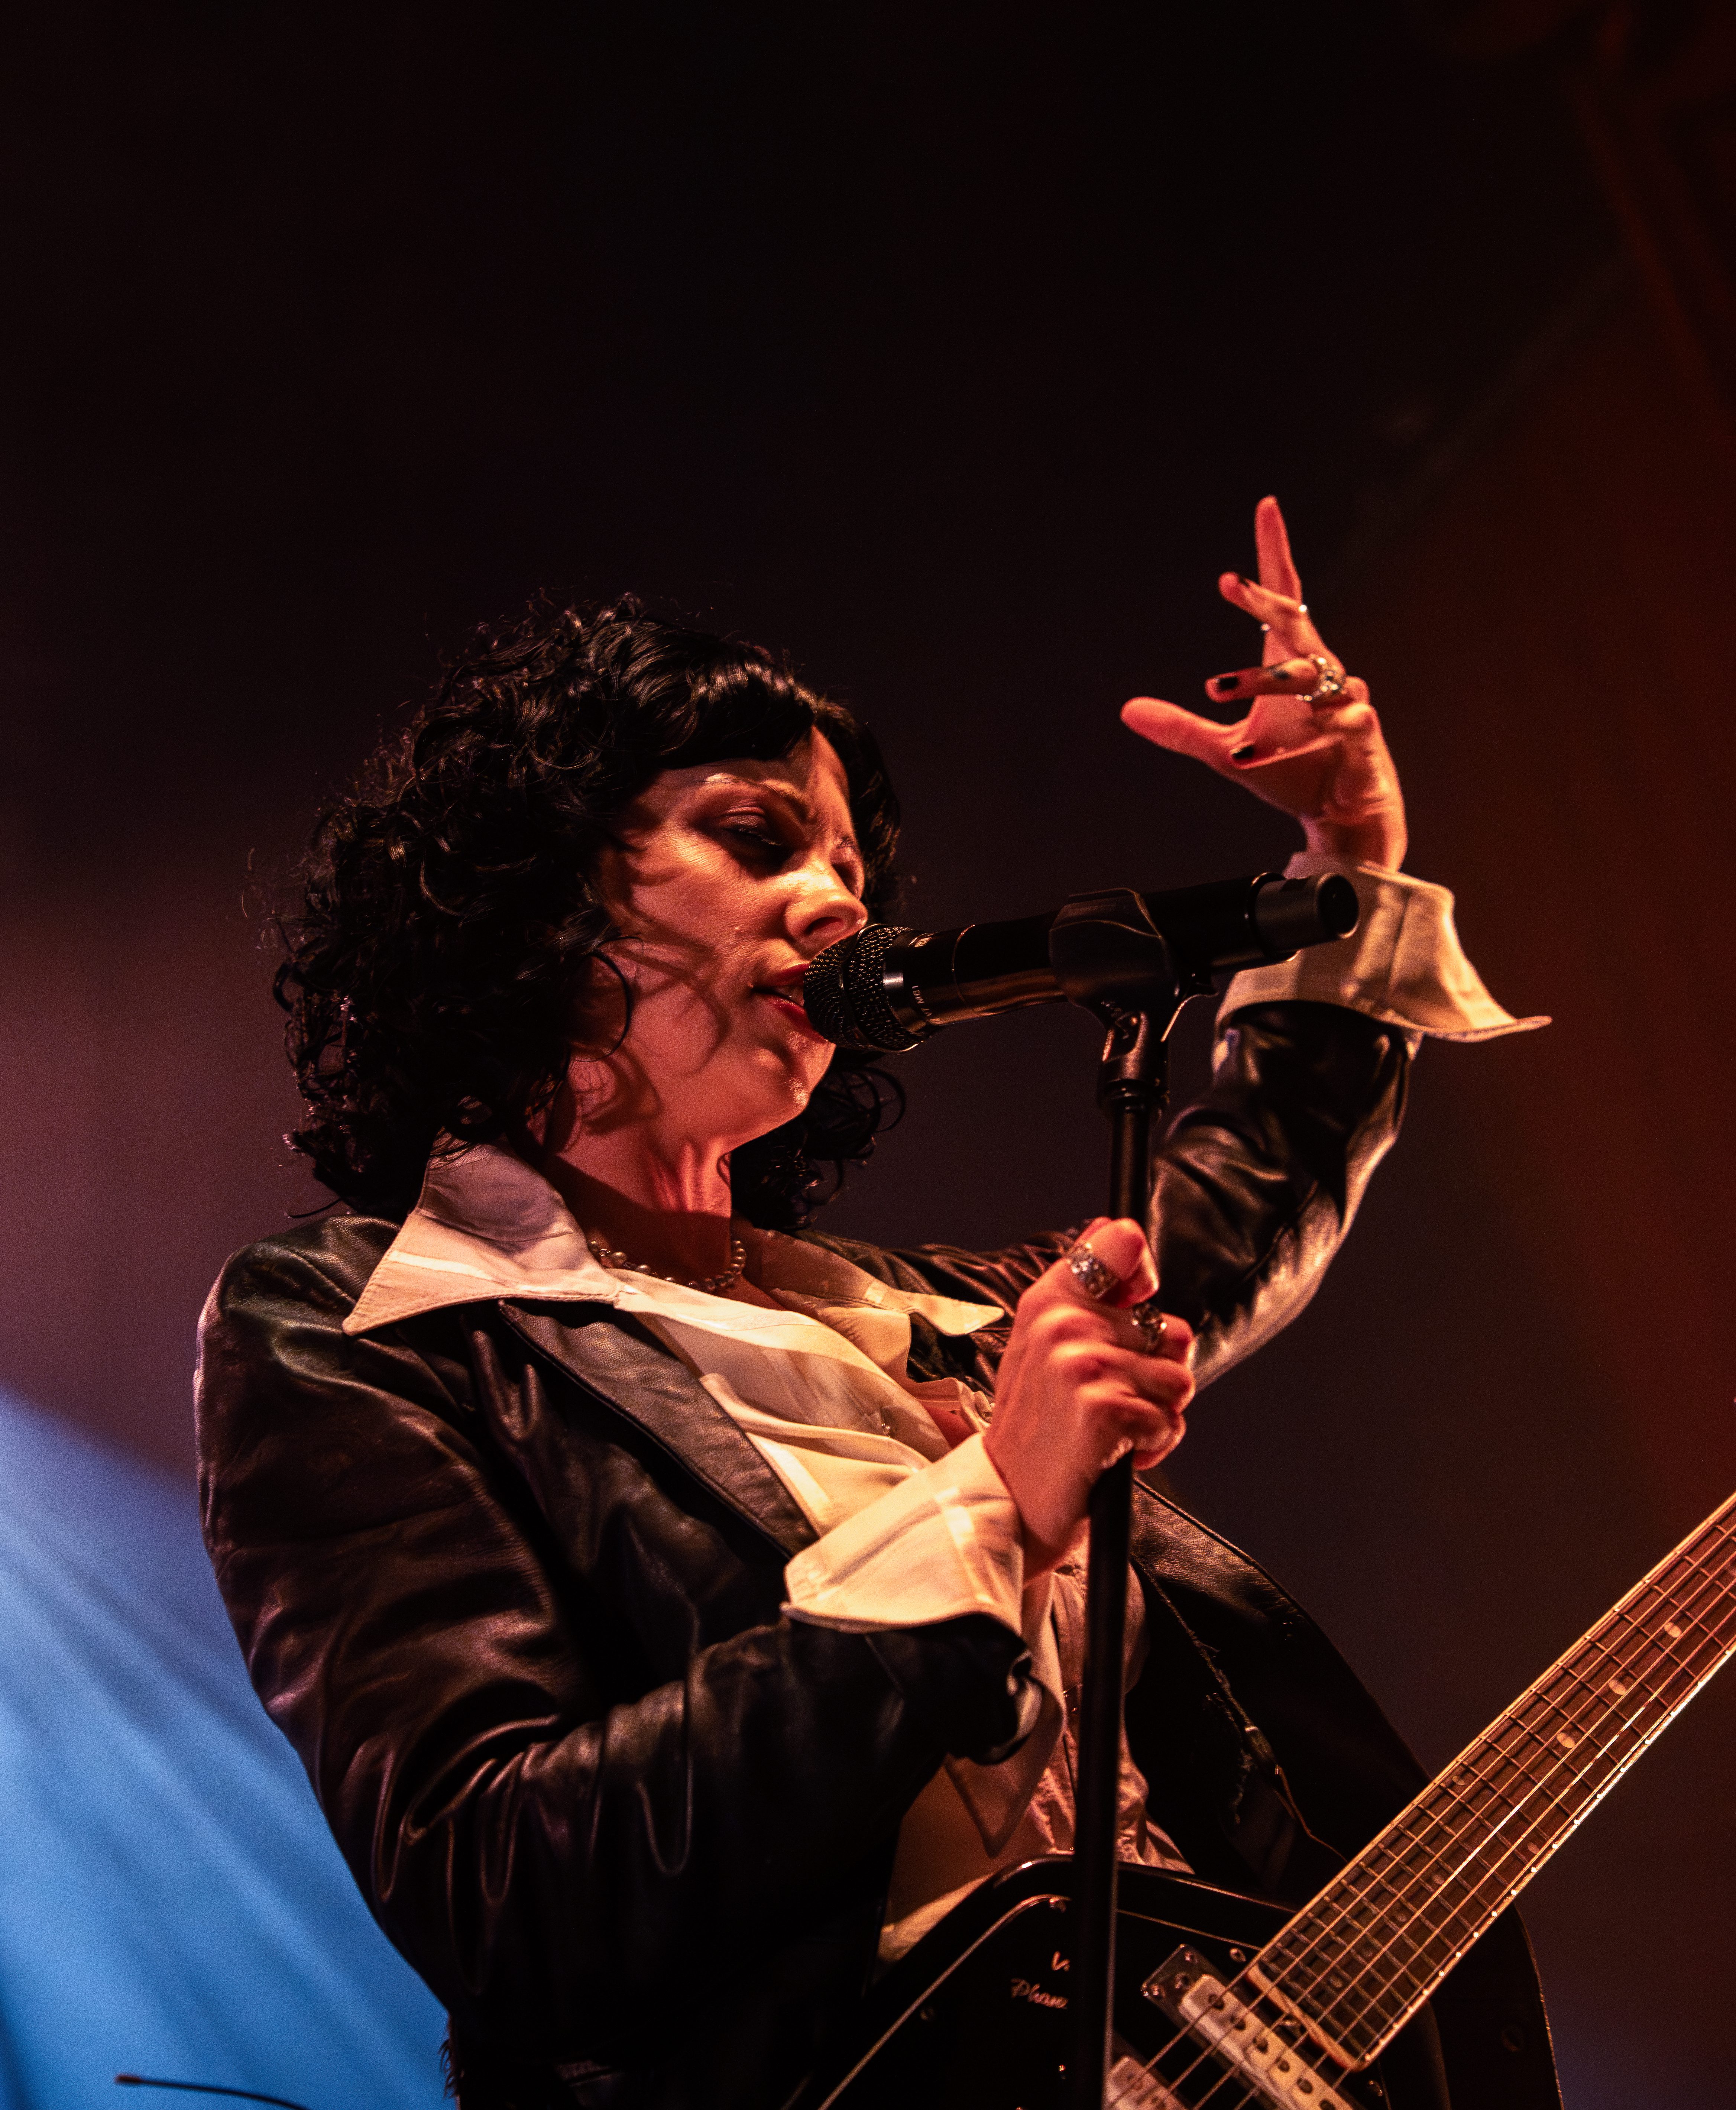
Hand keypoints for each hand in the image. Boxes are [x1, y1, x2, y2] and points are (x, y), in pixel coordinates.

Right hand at [983, 1219, 1194, 1577]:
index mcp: (1047, 1300)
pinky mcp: (1102, 1409)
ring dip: (1158, 1415)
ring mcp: (1082, 1366)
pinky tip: (1113, 1454)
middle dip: (1158, 1374)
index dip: (1142, 1274)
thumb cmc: (1038, 1427)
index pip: (1119, 1242)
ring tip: (1112, 1430)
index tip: (1133, 1305)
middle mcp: (1063, 1324)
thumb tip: (1120, 1231)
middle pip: (1173, 1330)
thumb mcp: (1044, 1346)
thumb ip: (1084, 1289)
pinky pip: (1168, 1420)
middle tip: (1111, 1399)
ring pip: (1180, 1381)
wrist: (1010, 1502)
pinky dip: (1152, 1445)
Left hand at [1121, 495, 1407, 869]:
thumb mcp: (1224, 750)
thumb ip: (1180, 728)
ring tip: (1215, 690)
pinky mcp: (1361, 737)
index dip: (1275, 552)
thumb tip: (1126, 710)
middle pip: (1296, 623)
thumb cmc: (1291, 771)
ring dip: (1262, 682)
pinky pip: (1331, 729)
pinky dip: (1290, 744)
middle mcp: (1323, 673)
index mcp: (1292, 664)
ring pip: (1307, 677)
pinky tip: (1252, 756)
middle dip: (1266, 602)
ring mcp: (1346, 702)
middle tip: (1232, 584)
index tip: (1266, 505)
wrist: (1340, 814)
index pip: (1285, 597)